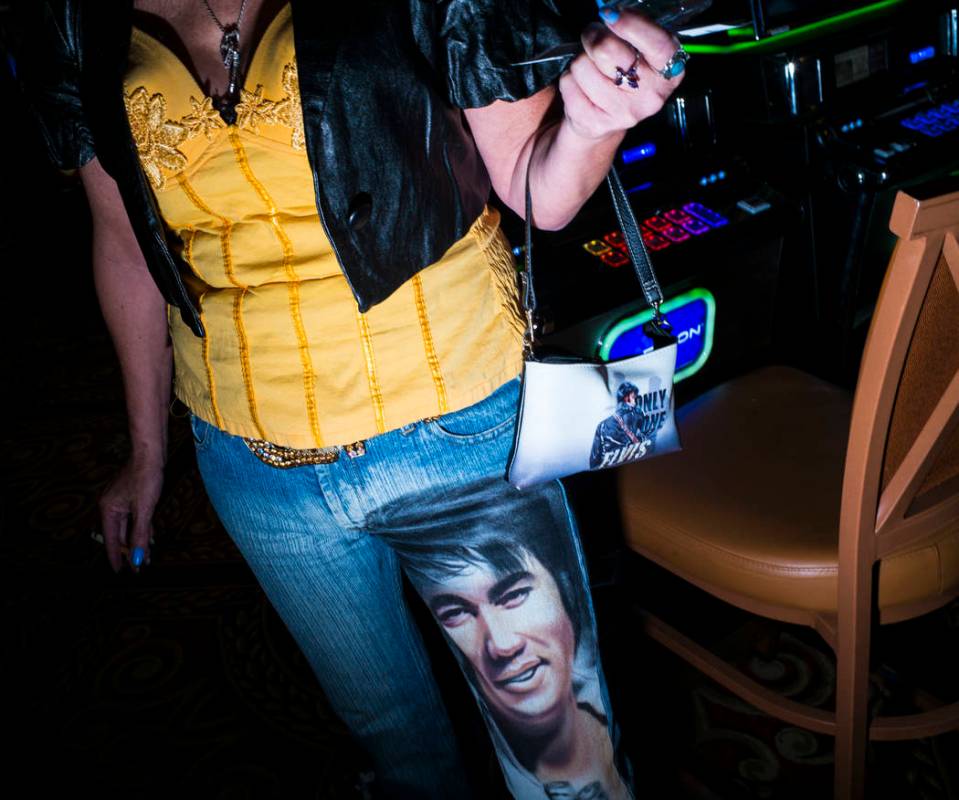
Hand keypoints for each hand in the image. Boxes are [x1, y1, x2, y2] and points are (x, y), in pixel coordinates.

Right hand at [98, 457, 163, 572]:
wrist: (150, 454)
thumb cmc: (146, 478)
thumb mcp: (145, 509)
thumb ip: (140, 534)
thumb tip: (137, 557)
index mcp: (108, 510)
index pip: (112, 540)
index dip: (116, 556)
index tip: (120, 571)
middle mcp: (111, 507)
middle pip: (120, 535)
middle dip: (130, 551)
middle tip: (138, 568)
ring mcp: (121, 501)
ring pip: (128, 528)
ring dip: (137, 541)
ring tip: (145, 557)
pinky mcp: (131, 497)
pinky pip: (134, 519)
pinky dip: (141, 529)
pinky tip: (148, 538)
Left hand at [559, 10, 685, 140]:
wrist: (604, 122)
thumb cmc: (623, 75)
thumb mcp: (638, 53)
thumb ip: (632, 34)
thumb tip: (609, 15)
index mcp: (669, 72)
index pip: (658, 45)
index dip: (632, 25)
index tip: (611, 14)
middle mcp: (650, 96)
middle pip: (607, 50)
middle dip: (593, 36)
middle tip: (593, 37)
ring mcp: (623, 113)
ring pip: (582, 66)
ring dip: (579, 62)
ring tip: (590, 71)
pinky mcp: (595, 123)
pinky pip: (569, 84)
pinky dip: (569, 80)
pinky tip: (582, 88)